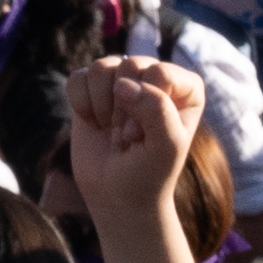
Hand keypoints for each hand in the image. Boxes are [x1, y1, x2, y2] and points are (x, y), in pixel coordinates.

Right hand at [63, 51, 206, 233]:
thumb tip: (122, 84)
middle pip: (129, 67)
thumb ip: (156, 110)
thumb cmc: (149, 173)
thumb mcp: (166, 146)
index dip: (147, 109)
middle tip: (128, 137)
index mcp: (185, 86)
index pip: (159, 74)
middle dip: (122, 109)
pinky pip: (77, 78)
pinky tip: (95, 124)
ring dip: (101, 107)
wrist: (117, 195)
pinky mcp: (92, 88)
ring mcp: (122, 79)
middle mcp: (154, 76)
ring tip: (112, 130)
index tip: (144, 137)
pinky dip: (81, 105)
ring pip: (100, 68)